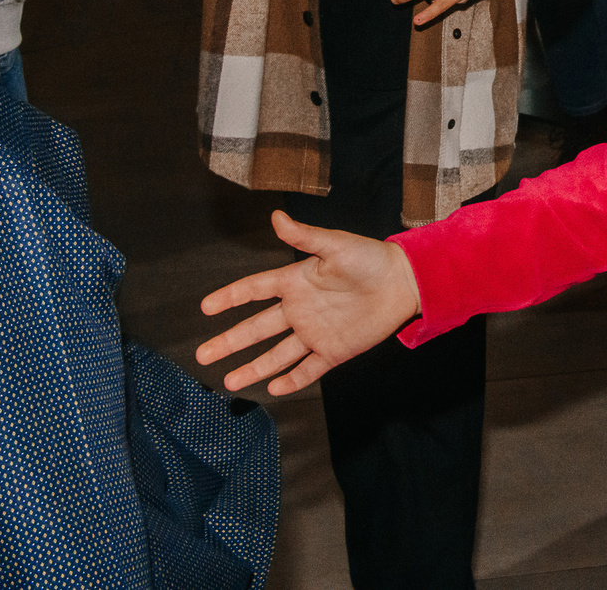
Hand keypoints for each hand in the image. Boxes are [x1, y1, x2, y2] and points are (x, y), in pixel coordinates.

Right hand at [197, 210, 420, 393]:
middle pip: (257, 328)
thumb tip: (276, 217)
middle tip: (202, 355)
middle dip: (229, 342)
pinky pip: (309, 369)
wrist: (404, 281)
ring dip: (253, 367)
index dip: (230, 297)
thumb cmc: (371, 257)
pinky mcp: (334, 350)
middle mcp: (300, 309)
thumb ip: (304, 235)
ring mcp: (315, 332)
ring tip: (228, 381)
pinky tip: (273, 388)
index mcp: (296, 281)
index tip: (205, 308)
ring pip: (277, 354)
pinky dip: (292, 380)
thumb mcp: (335, 244)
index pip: (254, 290)